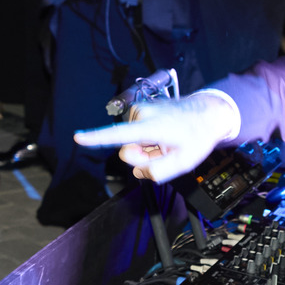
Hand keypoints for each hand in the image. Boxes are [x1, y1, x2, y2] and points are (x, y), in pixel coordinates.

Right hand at [72, 90, 241, 183]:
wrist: (206, 113)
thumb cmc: (196, 136)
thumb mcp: (183, 163)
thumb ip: (158, 173)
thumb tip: (138, 172)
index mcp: (151, 127)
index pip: (119, 134)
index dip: (96, 137)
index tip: (78, 137)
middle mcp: (141, 115)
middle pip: (127, 150)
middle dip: (143, 157)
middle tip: (164, 152)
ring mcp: (139, 111)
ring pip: (130, 143)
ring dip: (147, 148)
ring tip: (166, 142)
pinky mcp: (138, 111)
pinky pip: (134, 135)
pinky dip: (147, 140)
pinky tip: (162, 136)